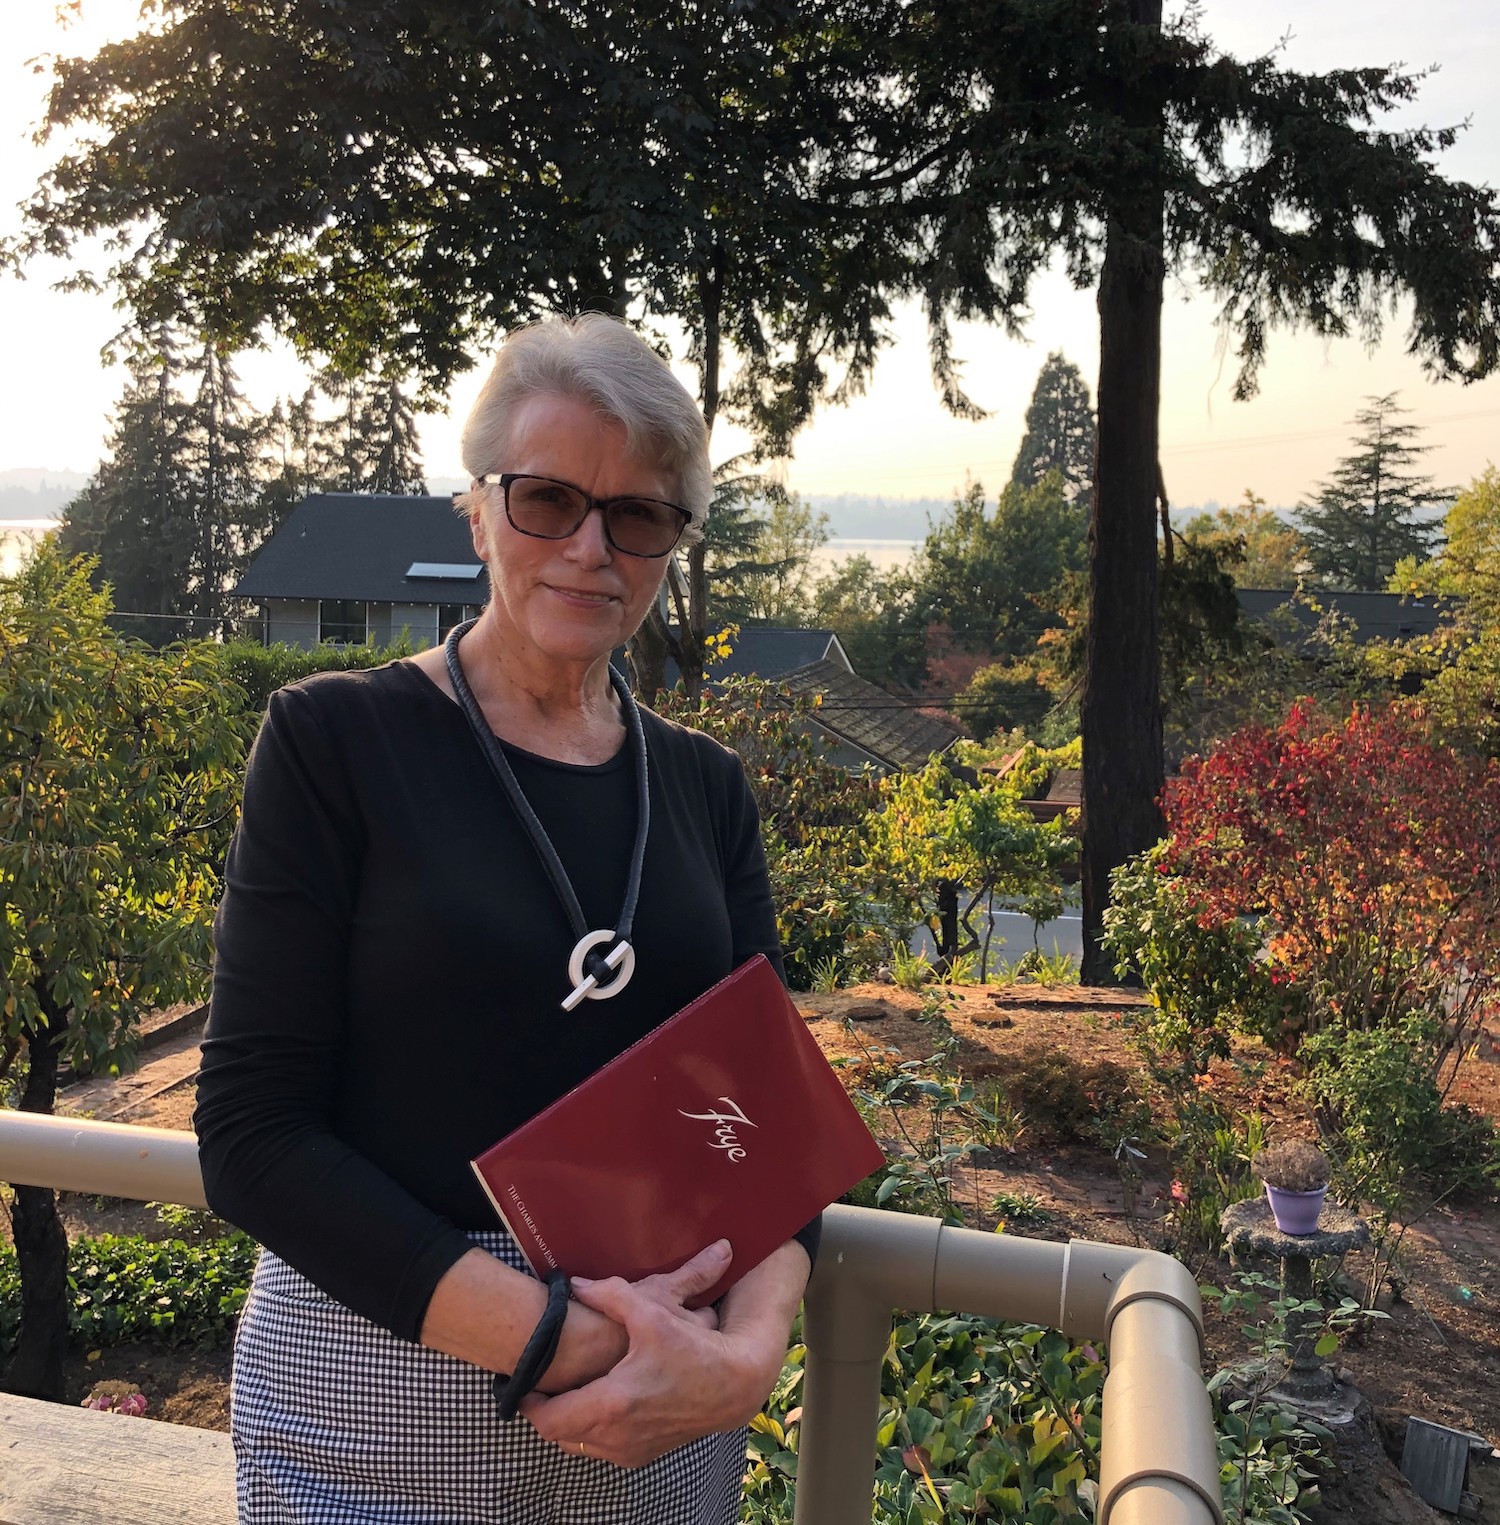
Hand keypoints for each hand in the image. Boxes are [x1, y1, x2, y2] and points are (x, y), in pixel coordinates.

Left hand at [522, 1238, 807, 1467]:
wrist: (732, 1386)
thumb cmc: (693, 1350)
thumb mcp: (652, 1313)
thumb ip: (608, 1295)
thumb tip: (572, 1284)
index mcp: (612, 1404)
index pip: (549, 1419)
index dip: (528, 1403)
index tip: (520, 1382)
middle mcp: (615, 1437)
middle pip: (558, 1435)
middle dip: (545, 1411)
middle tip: (540, 1384)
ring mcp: (629, 1451)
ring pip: (579, 1444)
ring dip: (568, 1421)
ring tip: (565, 1389)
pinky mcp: (641, 1455)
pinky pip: (600, 1448)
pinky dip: (590, 1430)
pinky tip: (596, 1401)